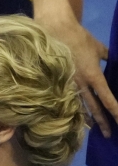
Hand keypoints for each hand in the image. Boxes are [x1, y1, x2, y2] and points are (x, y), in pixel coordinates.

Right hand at [42, 16, 114, 136]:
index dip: (116, 111)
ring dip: (88, 118)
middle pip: (94, 107)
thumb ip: (109, 58)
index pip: (107, 99)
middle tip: (109, 135)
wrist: (55, 30)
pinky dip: (74, 108)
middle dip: (103, 122)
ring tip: (94, 129)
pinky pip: (67, 98)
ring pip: (79, 106)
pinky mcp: (57, 81)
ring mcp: (67, 83)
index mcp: (94, 75)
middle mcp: (81, 84)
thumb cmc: (79, 37)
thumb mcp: (99, 47)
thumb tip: (114, 64)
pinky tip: (75, 115)